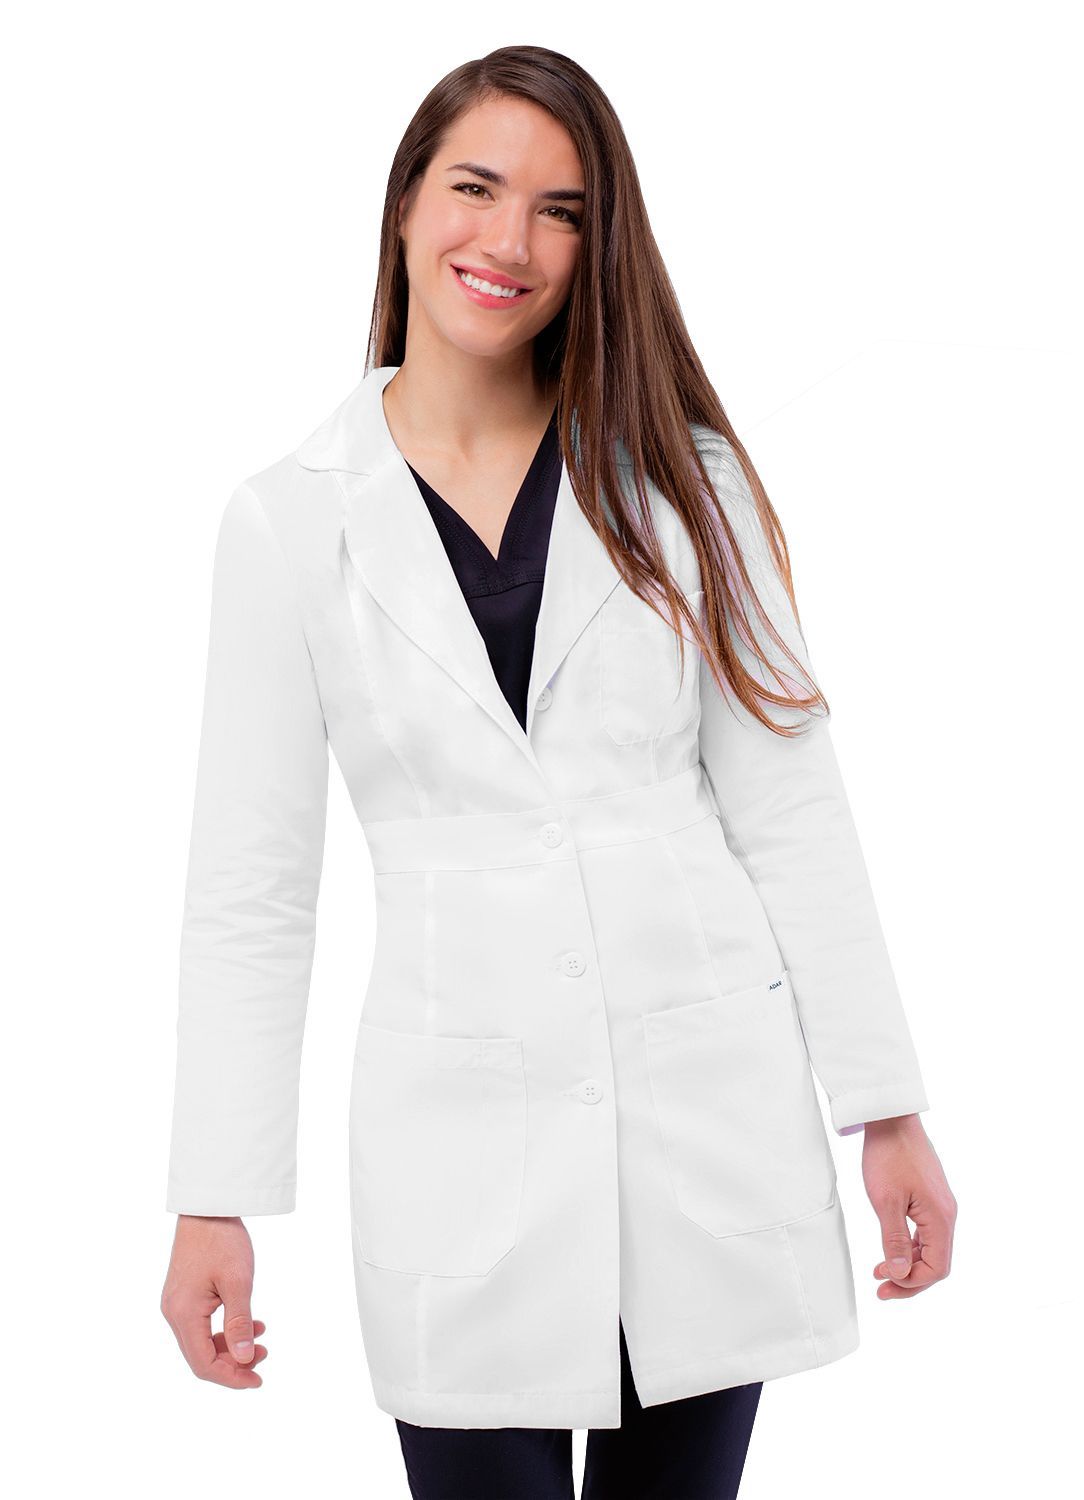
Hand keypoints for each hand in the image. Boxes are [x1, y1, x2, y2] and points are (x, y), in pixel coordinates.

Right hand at [161, 1215, 267, 1387]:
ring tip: (260, 1339)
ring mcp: (176, 1304)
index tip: (257, 1380)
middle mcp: (173, 1313)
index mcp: (183, 1313)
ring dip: (230, 1346)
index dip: (231, 1377)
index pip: (204, 1363)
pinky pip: (201, 1325)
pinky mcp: (183, 1295)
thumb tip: (245, 1359)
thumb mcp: (238, 1282)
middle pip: (200, 1356)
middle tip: (264, 1357)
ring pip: (201, 1342)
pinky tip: (249, 1322)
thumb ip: (239, 1323)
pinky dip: (223, 1330)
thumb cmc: (222, 1240)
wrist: (207, 1208)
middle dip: (233, 1363)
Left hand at [861, 1114, 956, 1298]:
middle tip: (881, 1289)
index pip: (937, 1268)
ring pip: (932, 1249)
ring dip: (909, 1265)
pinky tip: (893, 1250)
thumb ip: (894, 1240)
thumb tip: (901, 1274)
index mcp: (940, 1217)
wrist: (891, 1120)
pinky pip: (927, 1233)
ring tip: (883, 1273)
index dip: (911, 1283)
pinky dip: (912, 1247)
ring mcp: (940, 1205)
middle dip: (910, 1280)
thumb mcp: (885, 1201)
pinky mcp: (931, 1198)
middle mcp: (946, 1214)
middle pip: (936, 1262)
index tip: (883, 1282)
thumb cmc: (888, 1155)